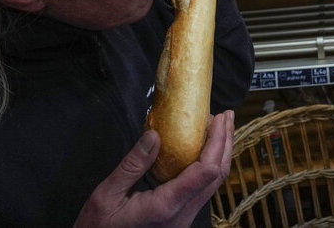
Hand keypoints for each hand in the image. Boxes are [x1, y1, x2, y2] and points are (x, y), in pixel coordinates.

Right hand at [75, 110, 234, 227]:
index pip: (206, 171)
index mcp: (166, 206)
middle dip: (225, 142)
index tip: (217, 119)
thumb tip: (154, 135)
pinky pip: (203, 189)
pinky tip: (204, 150)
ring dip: (220, 153)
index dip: (217, 142)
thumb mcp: (107, 195)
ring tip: (220, 128)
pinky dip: (209, 165)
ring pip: (213, 184)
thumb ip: (132, 164)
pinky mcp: (181, 218)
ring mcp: (184, 218)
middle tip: (226, 115)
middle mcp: (182, 214)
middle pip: (217, 175)